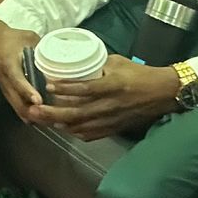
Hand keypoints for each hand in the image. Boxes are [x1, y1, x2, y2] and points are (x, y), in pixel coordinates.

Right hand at [0, 19, 43, 119]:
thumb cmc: (12, 37)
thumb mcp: (28, 38)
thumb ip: (42, 50)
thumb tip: (59, 60)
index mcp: (9, 64)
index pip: (17, 80)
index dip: (27, 91)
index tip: (39, 101)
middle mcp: (5, 78)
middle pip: (16, 101)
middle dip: (32, 112)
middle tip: (50, 118)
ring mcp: (4, 86)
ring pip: (16, 107)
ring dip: (30, 115)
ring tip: (48, 122)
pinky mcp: (6, 90)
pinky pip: (15, 105)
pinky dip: (26, 113)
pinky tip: (39, 119)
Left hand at [35, 57, 178, 140]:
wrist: (162, 93)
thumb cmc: (140, 74)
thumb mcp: (118, 63)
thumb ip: (97, 65)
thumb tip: (76, 65)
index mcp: (113, 86)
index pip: (86, 89)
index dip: (66, 89)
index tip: (48, 86)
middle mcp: (111, 105)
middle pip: (78, 113)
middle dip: (53, 114)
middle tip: (34, 111)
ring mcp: (112, 119)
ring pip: (81, 126)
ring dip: (60, 124)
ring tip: (41, 120)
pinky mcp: (115, 128)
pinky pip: (91, 134)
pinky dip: (75, 132)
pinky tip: (64, 128)